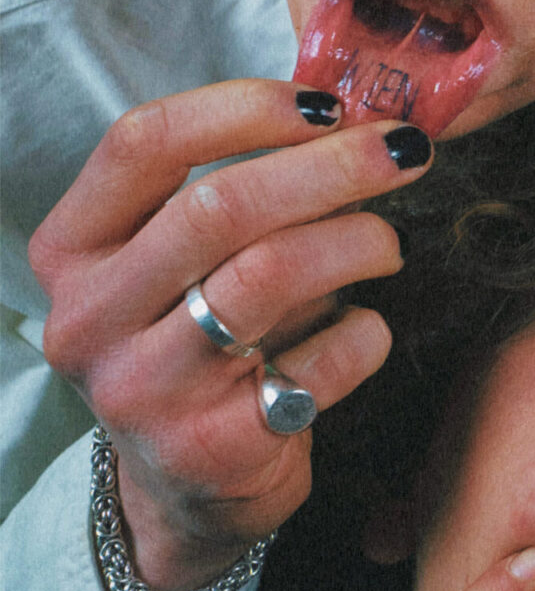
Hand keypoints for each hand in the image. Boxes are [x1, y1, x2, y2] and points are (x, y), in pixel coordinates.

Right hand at [31, 79, 431, 590]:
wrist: (189, 487)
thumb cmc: (203, 341)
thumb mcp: (189, 264)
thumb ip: (245, 192)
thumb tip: (357, 120)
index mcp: (73, 250)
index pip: (144, 142)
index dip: (246, 107)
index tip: (331, 104)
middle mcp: (89, 318)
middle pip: (219, 205)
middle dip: (333, 165)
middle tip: (406, 151)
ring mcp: (142, 390)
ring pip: (270, 275)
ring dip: (357, 241)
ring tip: (389, 243)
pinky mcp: (211, 449)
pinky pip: (319, 361)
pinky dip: (365, 333)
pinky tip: (366, 332)